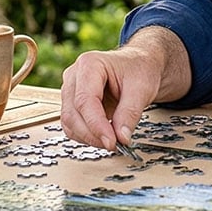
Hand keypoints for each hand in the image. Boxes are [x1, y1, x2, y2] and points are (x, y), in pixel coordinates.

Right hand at [58, 27, 191, 150]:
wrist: (140, 65)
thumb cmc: (140, 69)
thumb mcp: (142, 88)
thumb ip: (130, 113)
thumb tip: (121, 138)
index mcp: (89, 64)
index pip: (85, 100)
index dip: (96, 125)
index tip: (111, 142)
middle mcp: (74, 76)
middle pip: (73, 113)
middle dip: (92, 134)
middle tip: (115, 145)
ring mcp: (71, 90)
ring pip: (69, 122)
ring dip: (88, 137)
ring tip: (113, 141)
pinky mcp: (73, 103)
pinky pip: (72, 125)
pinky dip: (86, 136)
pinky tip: (104, 137)